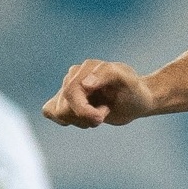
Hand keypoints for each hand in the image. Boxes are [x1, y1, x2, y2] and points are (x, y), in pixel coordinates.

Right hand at [43, 60, 157, 128]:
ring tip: (98, 113)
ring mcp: (68, 87)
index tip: (106, 112)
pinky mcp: (66, 100)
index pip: (70, 93)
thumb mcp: (127, 80)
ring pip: (58, 113)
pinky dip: (67, 120)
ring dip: (80, 120)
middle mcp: (73, 75)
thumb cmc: (133, 89)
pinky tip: (85, 118)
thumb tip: (84, 84)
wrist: (137, 100)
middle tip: (104, 114)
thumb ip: (106, 75)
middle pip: (63, 107)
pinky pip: (50, 111)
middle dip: (85, 117)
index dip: (85, 111)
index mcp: (86, 68)